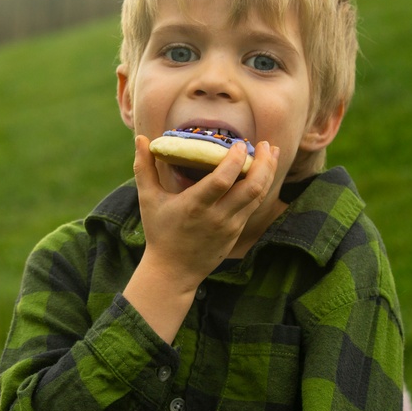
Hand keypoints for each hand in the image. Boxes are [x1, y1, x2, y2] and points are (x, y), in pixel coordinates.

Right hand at [133, 134, 277, 281]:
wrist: (173, 272)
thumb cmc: (159, 232)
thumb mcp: (148, 199)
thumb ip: (144, 167)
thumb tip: (140, 138)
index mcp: (195, 206)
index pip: (222, 181)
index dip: (234, 160)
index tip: (238, 142)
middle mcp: (217, 216)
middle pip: (251, 187)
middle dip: (263, 163)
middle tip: (264, 143)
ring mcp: (231, 226)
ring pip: (258, 196)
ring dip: (268, 172)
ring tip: (271, 151)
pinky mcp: (237, 231)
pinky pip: (254, 205)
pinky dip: (262, 186)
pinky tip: (263, 171)